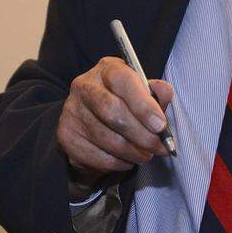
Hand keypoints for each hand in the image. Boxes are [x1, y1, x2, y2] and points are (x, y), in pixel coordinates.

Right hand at [56, 56, 173, 197]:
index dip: (143, 104)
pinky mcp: (67, 136)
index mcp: (106, 69)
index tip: (160, 125)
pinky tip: (127, 159)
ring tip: (146, 155)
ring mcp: (72, 111)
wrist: (90, 124)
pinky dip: (119, 163)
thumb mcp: (141, 94)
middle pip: (113, 112)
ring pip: (108, 139)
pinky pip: (98, 156)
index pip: (122, 80)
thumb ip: (155, 95)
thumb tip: (164, 92)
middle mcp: (84, 86)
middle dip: (142, 134)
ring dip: (134, 152)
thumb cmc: (123, 105)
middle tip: (159, 147)